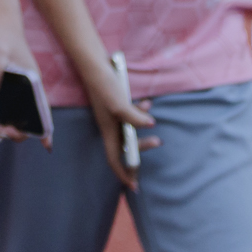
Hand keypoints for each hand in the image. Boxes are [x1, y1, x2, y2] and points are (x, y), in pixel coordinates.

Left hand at [0, 17, 42, 145]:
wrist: (0, 19)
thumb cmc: (2, 35)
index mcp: (34, 83)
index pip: (44, 111)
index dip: (47, 130)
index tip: (47, 146)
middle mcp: (30, 87)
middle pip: (30, 117)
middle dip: (18, 131)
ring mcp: (20, 85)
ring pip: (18, 111)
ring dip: (10, 123)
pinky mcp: (9, 82)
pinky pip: (8, 102)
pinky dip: (2, 112)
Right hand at [83, 62, 158, 190]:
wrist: (95, 65)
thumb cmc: (103, 85)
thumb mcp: (119, 102)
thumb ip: (134, 115)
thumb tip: (150, 125)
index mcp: (108, 131)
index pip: (114, 159)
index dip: (124, 174)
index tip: (135, 186)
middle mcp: (109, 126)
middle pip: (126, 146)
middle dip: (141, 146)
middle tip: (157, 142)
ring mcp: (113, 116)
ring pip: (130, 130)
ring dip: (142, 125)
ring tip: (149, 110)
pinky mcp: (116, 106)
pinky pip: (130, 116)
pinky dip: (139, 112)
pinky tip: (146, 103)